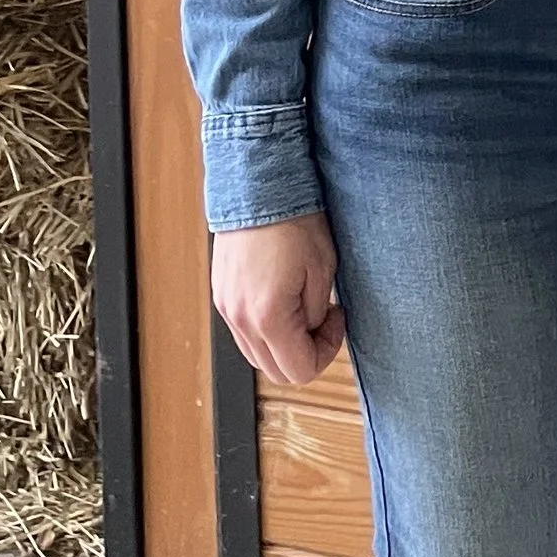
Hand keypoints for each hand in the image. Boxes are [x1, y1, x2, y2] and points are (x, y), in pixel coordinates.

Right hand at [211, 212, 346, 384]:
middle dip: (305, 352)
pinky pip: (243, 332)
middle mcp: (240, 319)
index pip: (300, 370)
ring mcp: (226, 308)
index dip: (326, 352)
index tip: (336, 320)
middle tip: (323, 318)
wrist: (259, 186)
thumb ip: (316, 314)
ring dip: (283, 343)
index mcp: (268, 317)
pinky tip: (281, 299)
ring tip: (302, 305)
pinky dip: (264, 328)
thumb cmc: (295, 220)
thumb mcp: (323, 269)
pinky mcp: (221, 295)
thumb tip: (310, 331)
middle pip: (275, 370)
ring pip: (257, 354)